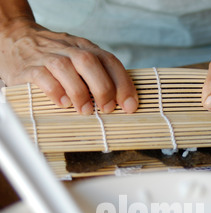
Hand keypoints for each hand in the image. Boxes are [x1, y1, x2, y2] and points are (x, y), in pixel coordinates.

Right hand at [0, 18, 138, 113]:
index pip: (109, 61)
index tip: (130, 105)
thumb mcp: (77, 60)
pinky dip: (55, 90)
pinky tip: (62, 103)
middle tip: (108, 108)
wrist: (15, 38)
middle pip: (90, 62)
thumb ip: (96, 75)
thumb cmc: (53, 57)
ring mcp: (48, 56)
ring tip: (85, 111)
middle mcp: (69, 49)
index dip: (123, 83)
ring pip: (66, 67)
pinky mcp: (29, 67)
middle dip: (103, 87)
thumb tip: (121, 103)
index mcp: (85, 48)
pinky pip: (43, 76)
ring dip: (79, 92)